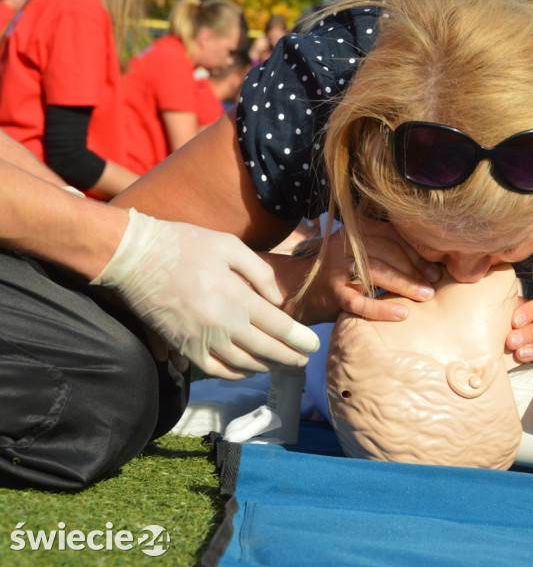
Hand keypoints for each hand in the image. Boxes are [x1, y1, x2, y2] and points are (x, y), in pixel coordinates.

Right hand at [92, 209, 319, 378]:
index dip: (300, 339)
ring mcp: (201, 339)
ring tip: (280, 364)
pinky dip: (235, 373)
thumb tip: (277, 299)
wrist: (134, 257)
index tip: (312, 345)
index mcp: (237, 298)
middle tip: (303, 361)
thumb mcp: (229, 246)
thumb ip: (260, 273)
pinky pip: (214, 370)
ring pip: (243, 364)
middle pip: (266, 351)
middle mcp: (222, 325)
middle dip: (289, 358)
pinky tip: (246, 370)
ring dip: (265, 367)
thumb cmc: (184, 245)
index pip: (279, 327)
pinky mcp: (183, 346)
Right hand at [291, 216, 441, 323]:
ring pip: (377, 272)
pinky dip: (382, 308)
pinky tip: (402, 315)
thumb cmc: (342, 272)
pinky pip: (359, 301)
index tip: (437, 268)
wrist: (300, 290)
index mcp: (357, 230)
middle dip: (416, 267)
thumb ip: (387, 248)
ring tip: (426, 295)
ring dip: (405, 284)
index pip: (393, 235)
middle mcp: (346, 244)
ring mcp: (337, 267)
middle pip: (388, 251)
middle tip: (435, 283)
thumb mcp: (362, 252)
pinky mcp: (332, 292)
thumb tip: (431, 260)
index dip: (417, 251)